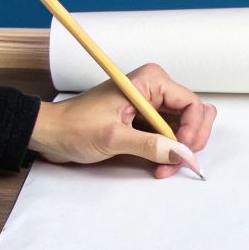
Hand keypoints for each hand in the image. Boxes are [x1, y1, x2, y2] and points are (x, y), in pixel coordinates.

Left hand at [28, 62, 216, 178]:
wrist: (52, 133)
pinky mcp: (147, 122)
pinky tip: (158, 165)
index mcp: (150, 81)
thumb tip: (182, 154)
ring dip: (180, 151)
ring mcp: (153, 106)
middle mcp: (155, 90)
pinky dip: (170, 153)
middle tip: (176, 162)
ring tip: (164, 168)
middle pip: (195, 116)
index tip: (182, 152)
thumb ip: (150, 146)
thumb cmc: (74, 126)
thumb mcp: (112, 138)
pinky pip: (172, 137)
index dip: (193, 130)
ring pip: (186, 129)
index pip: (192, 104)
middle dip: (190, 142)